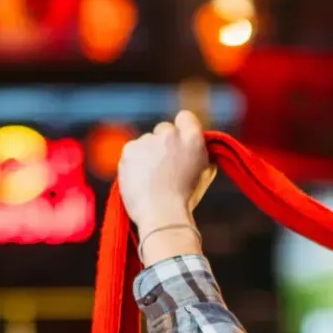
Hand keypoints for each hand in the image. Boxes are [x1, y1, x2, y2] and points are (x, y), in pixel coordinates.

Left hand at [117, 111, 214, 260]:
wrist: (161, 215)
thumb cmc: (184, 199)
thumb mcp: (203, 172)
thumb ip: (196, 152)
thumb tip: (189, 146)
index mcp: (192, 138)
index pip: (185, 117)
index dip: (182, 129)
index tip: (179, 142)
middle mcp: (170, 134)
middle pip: (164, 129)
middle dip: (163, 143)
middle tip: (164, 167)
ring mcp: (147, 140)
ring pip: (146, 142)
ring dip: (147, 154)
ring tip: (151, 179)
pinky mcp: (129, 149)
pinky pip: (132, 151)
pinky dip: (134, 162)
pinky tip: (140, 179)